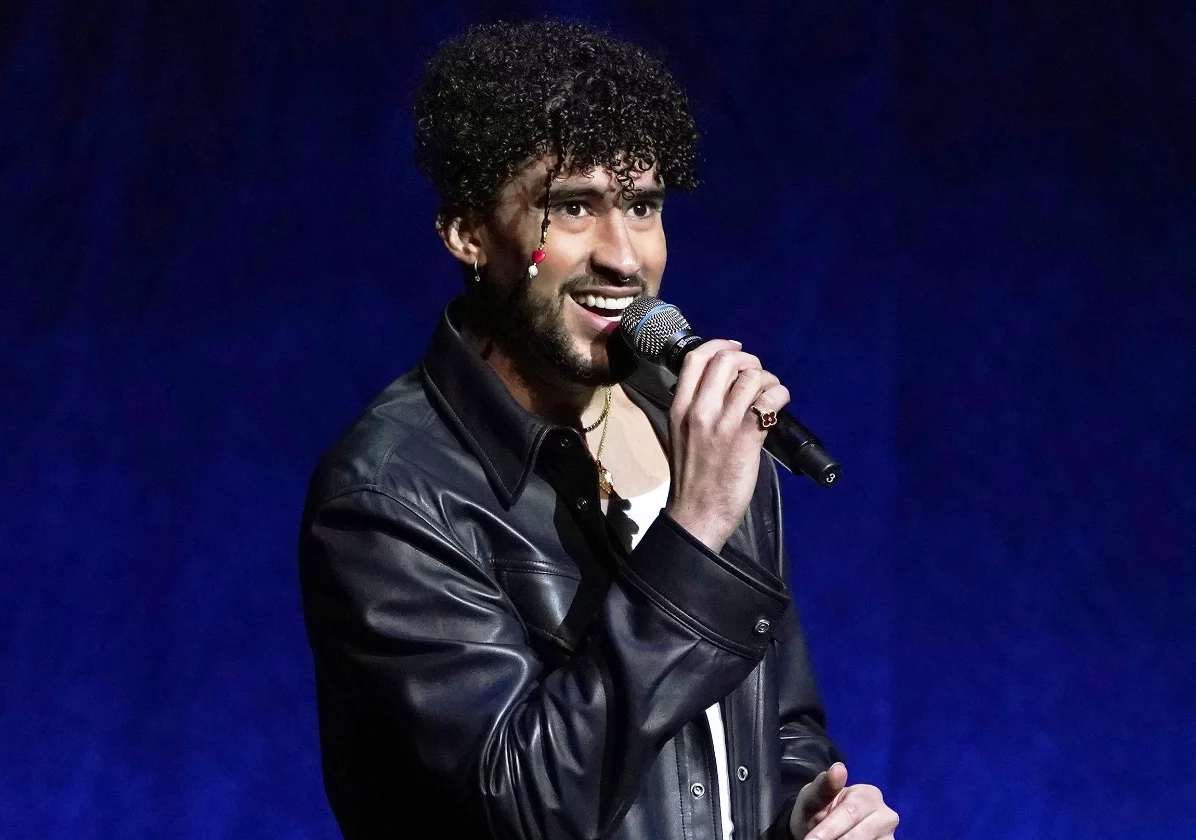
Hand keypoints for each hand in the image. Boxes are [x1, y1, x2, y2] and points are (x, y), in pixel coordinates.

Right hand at [664, 339, 788, 552]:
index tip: (735, 348)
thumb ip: (695, 407)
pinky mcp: (746, 438)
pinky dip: (780, 396)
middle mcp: (699, 410)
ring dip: (768, 380)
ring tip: (769, 395)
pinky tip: (779, 405)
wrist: (698, 512)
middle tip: (757, 376)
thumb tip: (721, 384)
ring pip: (752, 377)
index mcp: (679, 407)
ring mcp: (723, 423)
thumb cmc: (692, 476)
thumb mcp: (681, 433)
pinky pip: (770, 400)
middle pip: (727, 360)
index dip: (720, 345)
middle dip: (749, 361)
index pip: (696, 358)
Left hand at [789, 763, 898, 839]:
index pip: (849, 814)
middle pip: (858, 835)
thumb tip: (839, 768)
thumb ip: (825, 785)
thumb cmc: (818, 809)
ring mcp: (889, 837)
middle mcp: (886, 816)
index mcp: (870, 795)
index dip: (828, 830)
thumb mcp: (814, 797)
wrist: (820, 828)